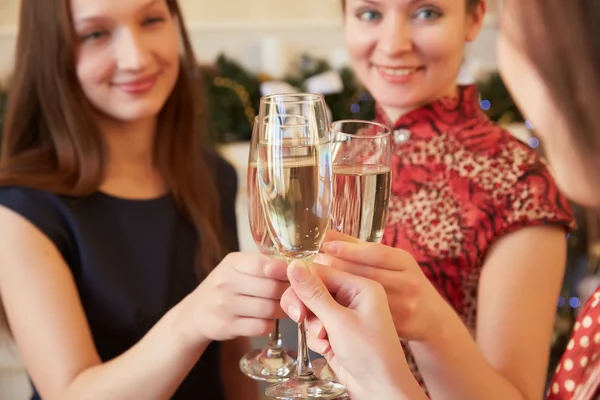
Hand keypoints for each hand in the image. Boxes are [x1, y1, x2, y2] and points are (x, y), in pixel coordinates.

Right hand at [187, 252, 288, 341]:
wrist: (195, 313)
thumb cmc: (224, 287)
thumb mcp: (237, 268)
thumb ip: (262, 266)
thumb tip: (296, 268)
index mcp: (232, 263)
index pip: (264, 264)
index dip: (284, 271)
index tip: (296, 276)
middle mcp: (226, 282)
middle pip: (271, 288)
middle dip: (288, 293)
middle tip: (295, 295)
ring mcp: (225, 305)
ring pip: (268, 309)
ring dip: (282, 310)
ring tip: (284, 308)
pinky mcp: (227, 326)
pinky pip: (260, 327)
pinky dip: (270, 325)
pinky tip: (269, 320)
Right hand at [280, 260, 423, 399]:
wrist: (380, 390)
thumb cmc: (371, 355)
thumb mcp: (339, 321)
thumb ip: (314, 294)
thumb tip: (295, 265)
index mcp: (361, 286)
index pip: (322, 271)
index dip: (303, 282)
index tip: (292, 297)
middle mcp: (353, 297)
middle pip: (314, 289)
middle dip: (306, 306)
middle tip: (300, 318)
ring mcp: (345, 315)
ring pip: (312, 309)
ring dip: (312, 325)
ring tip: (324, 339)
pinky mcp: (337, 332)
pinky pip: (315, 326)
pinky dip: (317, 339)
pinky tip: (328, 349)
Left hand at [316, 232, 448, 342]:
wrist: (431, 318)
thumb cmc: (404, 283)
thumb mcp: (392, 262)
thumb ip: (360, 248)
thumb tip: (328, 233)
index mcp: (406, 263)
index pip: (377, 253)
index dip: (350, 249)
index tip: (326, 245)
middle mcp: (408, 283)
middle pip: (368, 274)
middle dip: (337, 267)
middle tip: (313, 262)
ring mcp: (404, 307)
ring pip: (365, 297)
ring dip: (336, 289)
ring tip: (315, 281)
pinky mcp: (397, 327)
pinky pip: (365, 318)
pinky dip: (344, 310)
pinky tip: (326, 304)